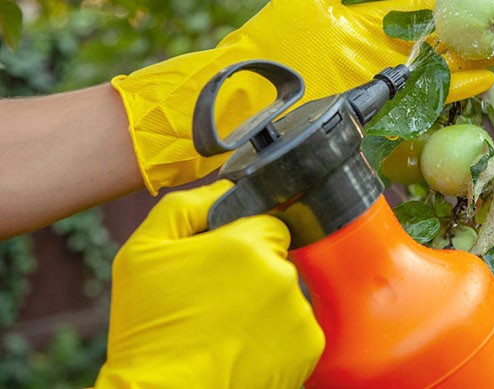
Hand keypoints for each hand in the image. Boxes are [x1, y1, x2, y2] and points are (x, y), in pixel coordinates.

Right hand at [95, 181, 323, 388]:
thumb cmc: (148, 328)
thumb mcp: (143, 252)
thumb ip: (186, 205)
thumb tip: (224, 187)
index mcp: (247, 244)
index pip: (267, 225)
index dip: (242, 243)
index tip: (220, 267)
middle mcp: (282, 274)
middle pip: (277, 259)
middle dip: (253, 274)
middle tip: (216, 302)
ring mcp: (299, 313)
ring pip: (287, 295)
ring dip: (266, 306)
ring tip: (227, 331)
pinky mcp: (308, 348)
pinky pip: (297, 329)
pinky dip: (277, 338)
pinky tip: (244, 349)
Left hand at [112, 0, 493, 192]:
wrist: (248, 87)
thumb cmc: (272, 38)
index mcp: (366, 21)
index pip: (417, 6)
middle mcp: (380, 51)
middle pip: (436, 39)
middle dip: (471, 32)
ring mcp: (381, 78)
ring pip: (438, 68)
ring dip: (473, 62)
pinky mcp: (377, 103)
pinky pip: (422, 97)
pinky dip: (453, 90)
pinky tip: (482, 82)